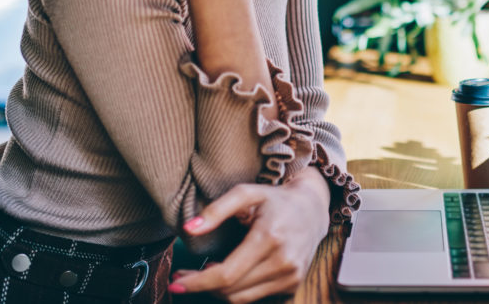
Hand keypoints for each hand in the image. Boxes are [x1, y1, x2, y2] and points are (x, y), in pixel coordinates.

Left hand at [169, 169, 330, 302]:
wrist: (313, 209)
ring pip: (241, 298)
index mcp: (269, 238)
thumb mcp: (246, 194)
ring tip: (204, 274)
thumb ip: (217, 210)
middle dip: (202, 286)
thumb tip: (189, 229)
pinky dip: (237, 290)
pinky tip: (229, 275)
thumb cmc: (276, 199)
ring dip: (218, 291)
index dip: (197, 282)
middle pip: (231, 289)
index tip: (175, 282)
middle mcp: (283, 261)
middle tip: (184, 275)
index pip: (226, 274)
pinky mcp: (293, 284)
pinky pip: (255, 296)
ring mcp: (290, 275)